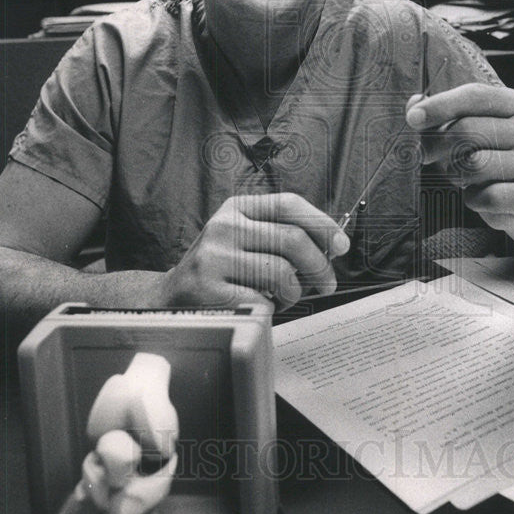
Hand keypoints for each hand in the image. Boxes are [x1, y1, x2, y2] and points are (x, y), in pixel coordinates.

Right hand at [159, 193, 350, 310]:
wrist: (171, 298)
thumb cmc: (221, 270)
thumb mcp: (244, 239)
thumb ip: (280, 235)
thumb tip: (332, 245)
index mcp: (238, 209)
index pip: (289, 204)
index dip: (322, 224)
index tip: (341, 245)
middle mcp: (224, 226)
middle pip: (292, 239)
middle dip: (320, 265)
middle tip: (326, 283)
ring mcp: (214, 256)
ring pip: (281, 272)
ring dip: (293, 292)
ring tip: (283, 297)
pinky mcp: (208, 288)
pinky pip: (262, 300)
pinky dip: (272, 309)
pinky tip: (262, 307)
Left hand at [406, 84, 513, 231]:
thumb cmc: (491, 157)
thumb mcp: (470, 129)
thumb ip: (441, 116)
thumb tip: (413, 106)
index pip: (475, 96)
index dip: (440, 106)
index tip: (412, 119)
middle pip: (467, 130)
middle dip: (437, 145)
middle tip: (427, 156)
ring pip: (474, 164)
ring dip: (456, 173)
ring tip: (464, 176)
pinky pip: (486, 196)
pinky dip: (473, 199)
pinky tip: (480, 195)